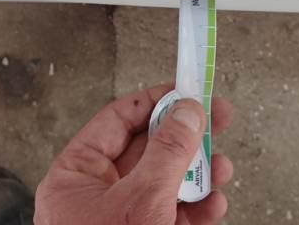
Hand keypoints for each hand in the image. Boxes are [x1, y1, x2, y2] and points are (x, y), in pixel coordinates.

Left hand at [35, 84, 233, 224]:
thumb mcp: (140, 203)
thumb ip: (166, 153)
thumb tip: (186, 111)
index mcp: (75, 178)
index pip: (117, 122)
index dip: (155, 102)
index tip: (186, 88)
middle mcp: (96, 197)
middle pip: (147, 150)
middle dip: (185, 138)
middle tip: (217, 117)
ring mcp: (121, 223)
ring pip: (164, 184)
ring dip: (197, 175)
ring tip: (222, 168)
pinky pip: (172, 216)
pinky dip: (196, 209)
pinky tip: (214, 205)